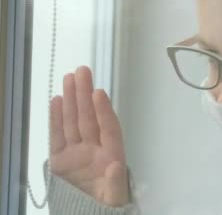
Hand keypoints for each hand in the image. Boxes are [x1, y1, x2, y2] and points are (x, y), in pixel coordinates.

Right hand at [49, 66, 129, 206]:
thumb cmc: (108, 205)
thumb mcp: (115, 197)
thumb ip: (116, 183)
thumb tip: (116, 165)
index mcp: (112, 155)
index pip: (108, 129)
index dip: (104, 111)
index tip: (99, 93)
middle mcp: (94, 149)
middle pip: (89, 118)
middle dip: (85, 95)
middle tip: (83, 70)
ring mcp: (76, 153)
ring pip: (73, 122)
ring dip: (70, 100)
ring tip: (69, 78)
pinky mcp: (60, 160)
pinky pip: (57, 136)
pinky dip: (56, 119)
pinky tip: (56, 100)